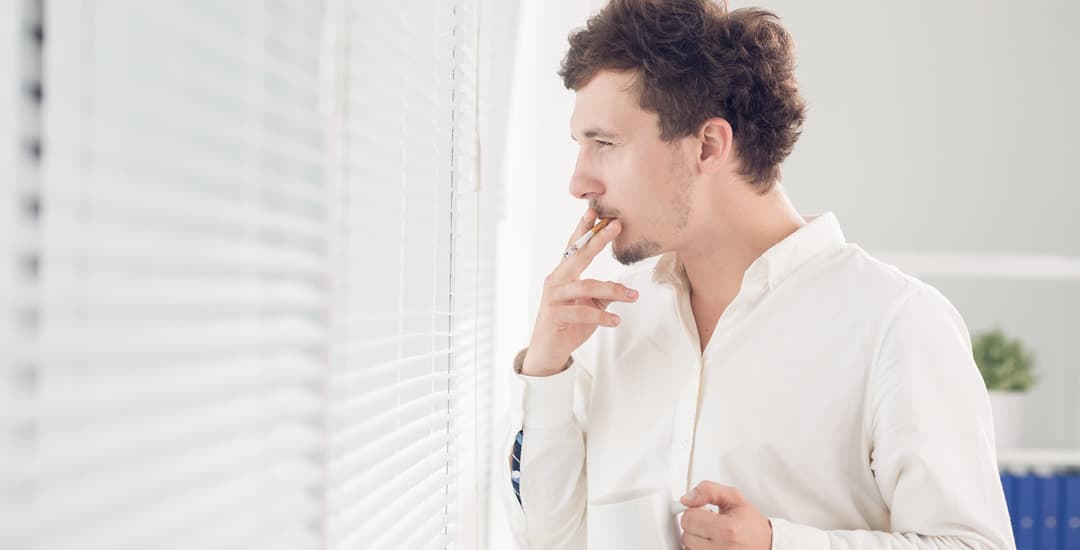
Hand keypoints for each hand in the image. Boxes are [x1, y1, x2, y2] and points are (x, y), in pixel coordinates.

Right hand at [521, 207, 637, 375]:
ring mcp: (553, 297)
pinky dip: (602, 317)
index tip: (596, 211)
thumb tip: (626, 289)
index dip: (585, 228)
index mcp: (563, 274)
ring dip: (613, 289)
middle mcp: (556, 281)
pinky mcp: (554, 315)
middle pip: (578, 255)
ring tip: (633, 296)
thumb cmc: (568, 324)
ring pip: (586, 286)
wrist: (548, 351)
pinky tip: (616, 321)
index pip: (574, 247)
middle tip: (616, 225)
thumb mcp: (590, 305)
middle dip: (598, 239)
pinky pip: (583, 312)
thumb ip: (603, 294)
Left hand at [678, 481, 772, 549]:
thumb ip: (709, 491)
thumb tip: (687, 498)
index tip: (705, 512)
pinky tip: (711, 544)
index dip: (694, 511)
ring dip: (696, 540)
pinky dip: (698, 549)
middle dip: (695, 526)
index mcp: (727, 530)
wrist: (766, 544)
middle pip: (686, 535)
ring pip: (687, 547)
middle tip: (711, 524)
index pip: (689, 518)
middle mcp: (722, 549)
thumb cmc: (751, 523)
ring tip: (713, 535)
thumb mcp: (734, 498)